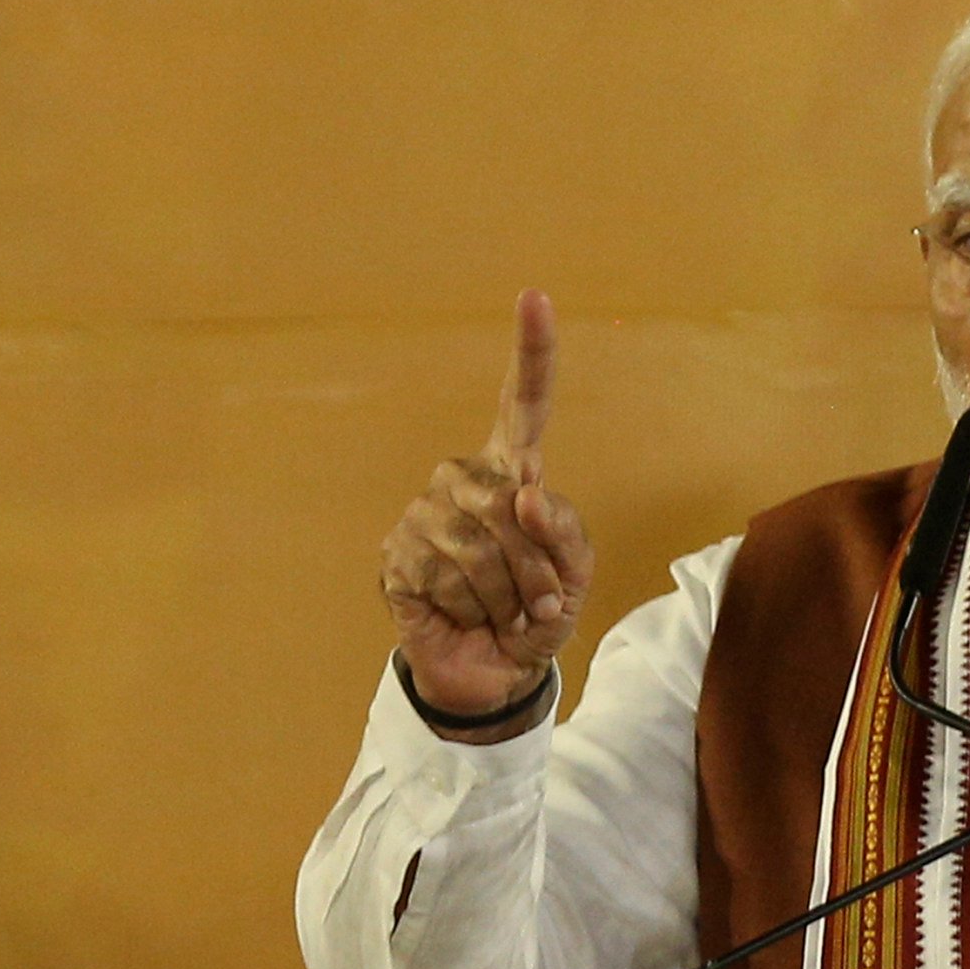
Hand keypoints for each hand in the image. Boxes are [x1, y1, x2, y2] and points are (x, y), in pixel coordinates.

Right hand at [379, 291, 596, 733]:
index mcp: (513, 472)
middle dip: (537, 566)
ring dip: (509, 595)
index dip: (531, 353)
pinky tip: (467, 615)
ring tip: (507, 613)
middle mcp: (464, 481)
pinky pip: (443, 575)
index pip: (523, 405)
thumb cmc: (536, 614)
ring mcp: (424, 513)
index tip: (534, 297)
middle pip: (507, 501)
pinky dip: (472, 609)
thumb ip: (565, 532)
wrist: (493, 671)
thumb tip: (524, 489)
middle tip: (539, 602)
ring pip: (477, 544)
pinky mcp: (395, 554)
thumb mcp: (574, 578)